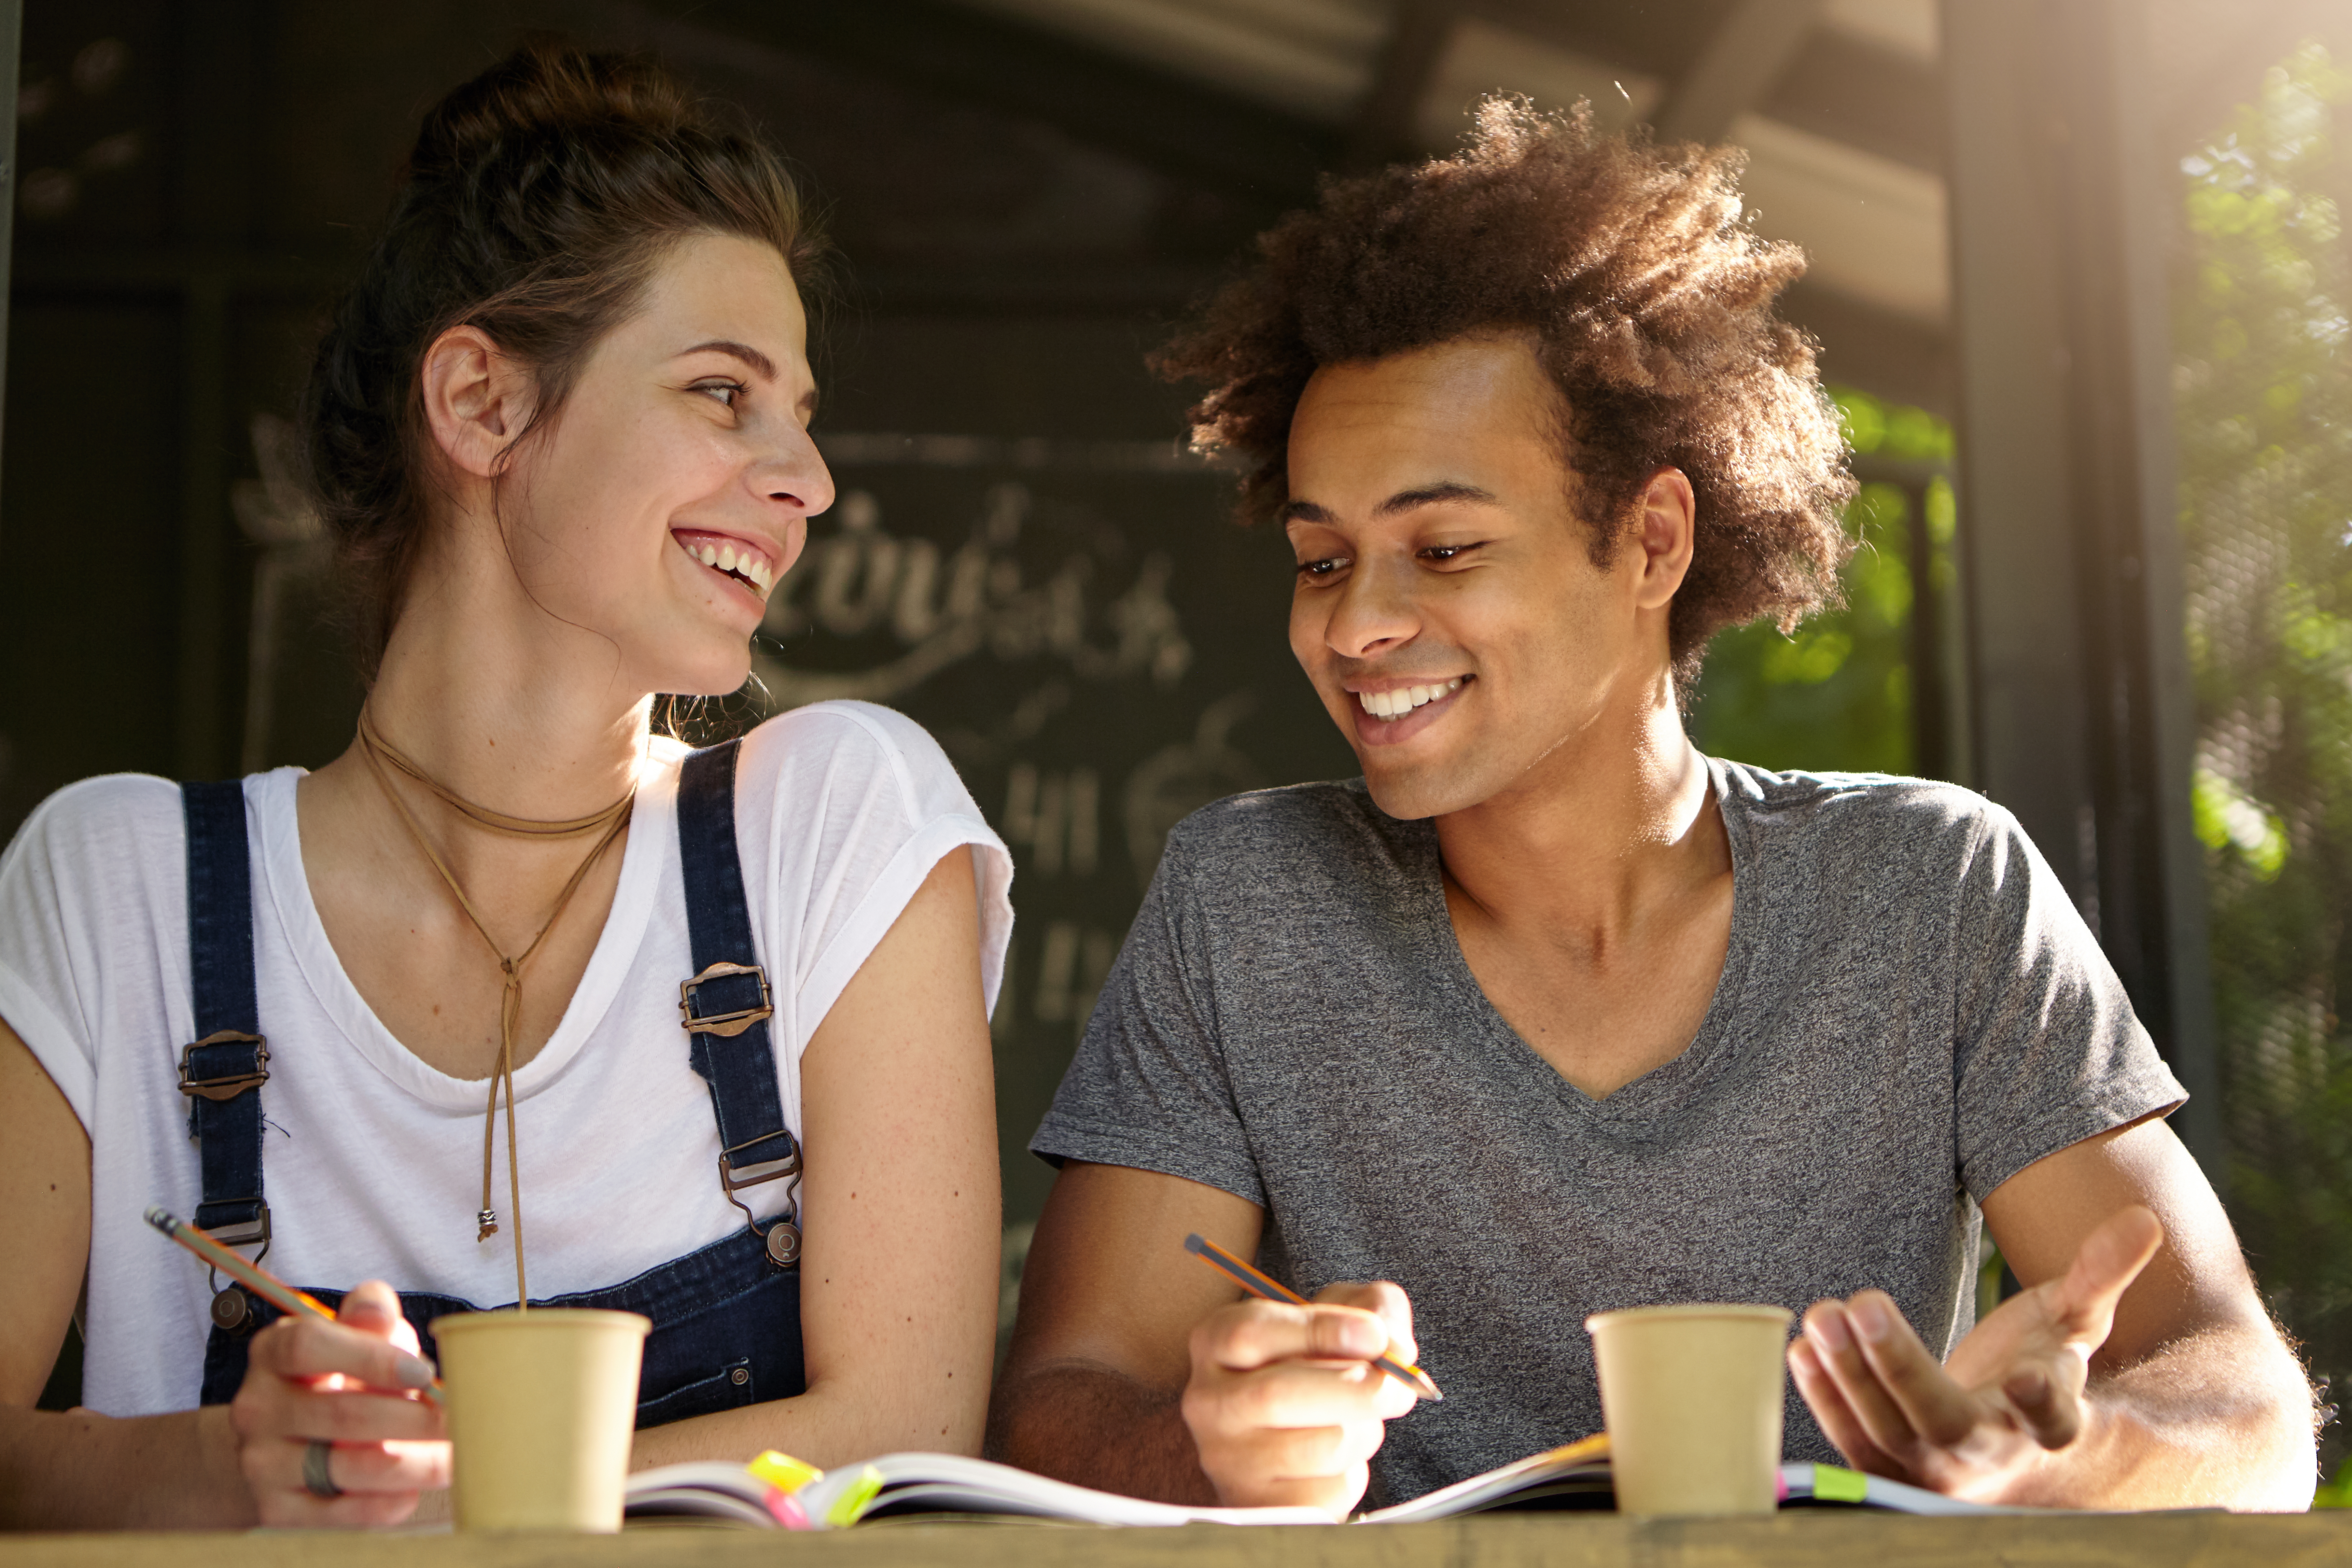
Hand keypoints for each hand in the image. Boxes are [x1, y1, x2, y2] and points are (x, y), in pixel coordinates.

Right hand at [228, 1280, 449, 1526]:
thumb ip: (369, 1317)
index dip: (371, 1358)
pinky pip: (346, 1512)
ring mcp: (262, 1463)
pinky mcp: (277, 1511)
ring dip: (418, 1464)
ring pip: (353, 1467)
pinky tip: (416, 1488)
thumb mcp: (349, 1335)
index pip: (308, 1346)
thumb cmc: (335, 1374)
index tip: (425, 1372)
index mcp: (272, 1353)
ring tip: (458, 1456)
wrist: (284, 1442)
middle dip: (416, 1419)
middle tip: (465, 1420)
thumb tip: (379, 1313)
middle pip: (344, 1413)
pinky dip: (391, 1501)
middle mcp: (257, 1408)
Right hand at [1180, 1280, 1419, 1516]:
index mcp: (1216, 1342)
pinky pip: (1330, 1491)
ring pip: (1320, 1445)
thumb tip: (1396, 1348)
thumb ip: (1371, 1309)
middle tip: (1399, 1386)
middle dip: (1359, 1388)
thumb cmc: (1311, 1367)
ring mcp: (1230, 1461)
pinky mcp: (1263, 1507)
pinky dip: (1353, 1472)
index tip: (1375, 1335)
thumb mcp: (1337, 1316)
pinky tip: (1340, 1459)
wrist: (1284, 1440)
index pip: (1252, 1332)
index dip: (1320, 1330)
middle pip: (1277, 1395)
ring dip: (1364, 1431)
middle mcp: (1209, 1403)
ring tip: (1359, 1421)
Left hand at [1788, 1205, 2164, 1503]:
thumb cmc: (2042, 1366)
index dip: (2044, 1404)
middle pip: (1945, 1421)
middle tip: (1862, 1303)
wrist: (2008, 1438)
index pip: (2053, 1420)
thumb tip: (2145, 1219)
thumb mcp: (2075, 1321)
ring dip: (1848, 1376)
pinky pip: (1852, 1444)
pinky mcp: (1890, 1472)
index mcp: (2049, 1422)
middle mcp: (1992, 1457)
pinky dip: (1825, 1399)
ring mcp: (1936, 1472)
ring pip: (1886, 1435)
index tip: (2029, 1379)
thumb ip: (2101, 1272)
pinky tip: (1801, 1348)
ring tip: (1821, 1315)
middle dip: (1900, 1366)